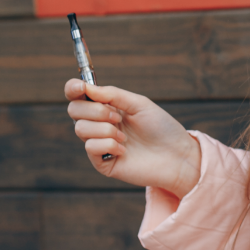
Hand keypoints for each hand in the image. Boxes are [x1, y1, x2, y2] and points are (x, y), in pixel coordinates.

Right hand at [65, 78, 200, 198]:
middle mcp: (99, 124)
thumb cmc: (161, 128)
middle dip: (95, 110)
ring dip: (105, 129)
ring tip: (125, 136)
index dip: (73, 88)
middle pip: (74, 110)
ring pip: (80, 129)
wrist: (176, 156)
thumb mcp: (139, 104)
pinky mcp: (102, 163)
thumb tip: (86, 87)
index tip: (80, 86)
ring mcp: (99, 144)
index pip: (78, 96)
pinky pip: (90, 147)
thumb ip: (112, 94)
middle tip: (117, 116)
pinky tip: (125, 149)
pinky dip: (108, 144)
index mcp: (107, 107)